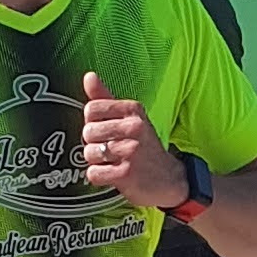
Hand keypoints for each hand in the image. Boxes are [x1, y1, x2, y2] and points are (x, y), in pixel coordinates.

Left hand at [79, 69, 181, 207]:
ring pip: (89, 153)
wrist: (169, 180)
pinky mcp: (126, 174)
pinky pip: (93, 173)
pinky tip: (113, 174)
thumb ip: (105, 97)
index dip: (93, 122)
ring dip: (96, 161)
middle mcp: (134, 128)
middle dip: (94, 143)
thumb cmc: (145, 148)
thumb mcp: (130, 118)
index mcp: (133, 110)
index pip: (91, 109)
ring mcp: (131, 151)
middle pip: (87, 131)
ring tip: (113, 161)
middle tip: (111, 149)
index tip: (106, 130)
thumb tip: (89, 76)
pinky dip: (99, 177)